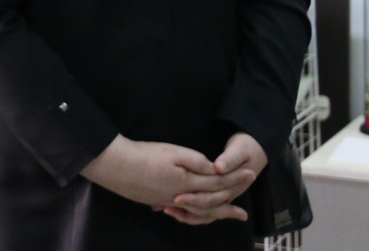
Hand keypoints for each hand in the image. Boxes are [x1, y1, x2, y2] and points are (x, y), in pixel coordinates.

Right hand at [81, 135, 254, 222]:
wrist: (116, 167)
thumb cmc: (144, 155)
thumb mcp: (173, 152)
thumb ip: (196, 161)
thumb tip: (214, 168)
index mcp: (188, 183)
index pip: (218, 181)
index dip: (236, 177)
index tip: (252, 172)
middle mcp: (182, 197)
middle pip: (212, 202)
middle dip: (230, 202)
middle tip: (245, 210)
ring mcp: (170, 202)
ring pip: (199, 211)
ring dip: (217, 213)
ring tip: (231, 215)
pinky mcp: (159, 201)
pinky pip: (186, 213)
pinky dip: (197, 214)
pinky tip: (196, 212)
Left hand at [159, 132, 266, 224]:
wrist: (253, 150)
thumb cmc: (245, 148)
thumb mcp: (239, 149)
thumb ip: (230, 158)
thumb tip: (218, 168)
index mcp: (233, 187)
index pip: (213, 199)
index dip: (195, 199)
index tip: (177, 198)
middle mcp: (228, 195)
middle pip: (206, 208)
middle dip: (186, 207)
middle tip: (167, 206)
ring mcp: (223, 196)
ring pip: (205, 213)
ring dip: (187, 214)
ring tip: (167, 210)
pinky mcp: (216, 194)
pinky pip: (204, 210)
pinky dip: (190, 212)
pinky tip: (173, 208)